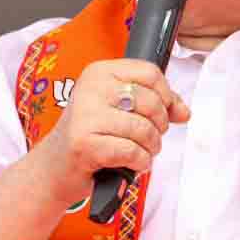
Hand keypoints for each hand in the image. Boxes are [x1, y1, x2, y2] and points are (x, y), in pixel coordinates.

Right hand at [28, 59, 189, 207]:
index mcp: (100, 72)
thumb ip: (155, 105)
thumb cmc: (90, 135)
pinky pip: (131, 151)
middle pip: (151, 101)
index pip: (150, 72)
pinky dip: (140, 161)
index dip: (166, 95)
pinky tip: (133, 163)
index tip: (166, 110)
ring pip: (143, 128)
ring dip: (151, 147)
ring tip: (142, 151)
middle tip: (152, 136)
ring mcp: (85, 116)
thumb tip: (184, 111)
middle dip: (160, 125)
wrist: (54, 167)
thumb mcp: (120, 110)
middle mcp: (90, 89)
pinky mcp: (83, 143)